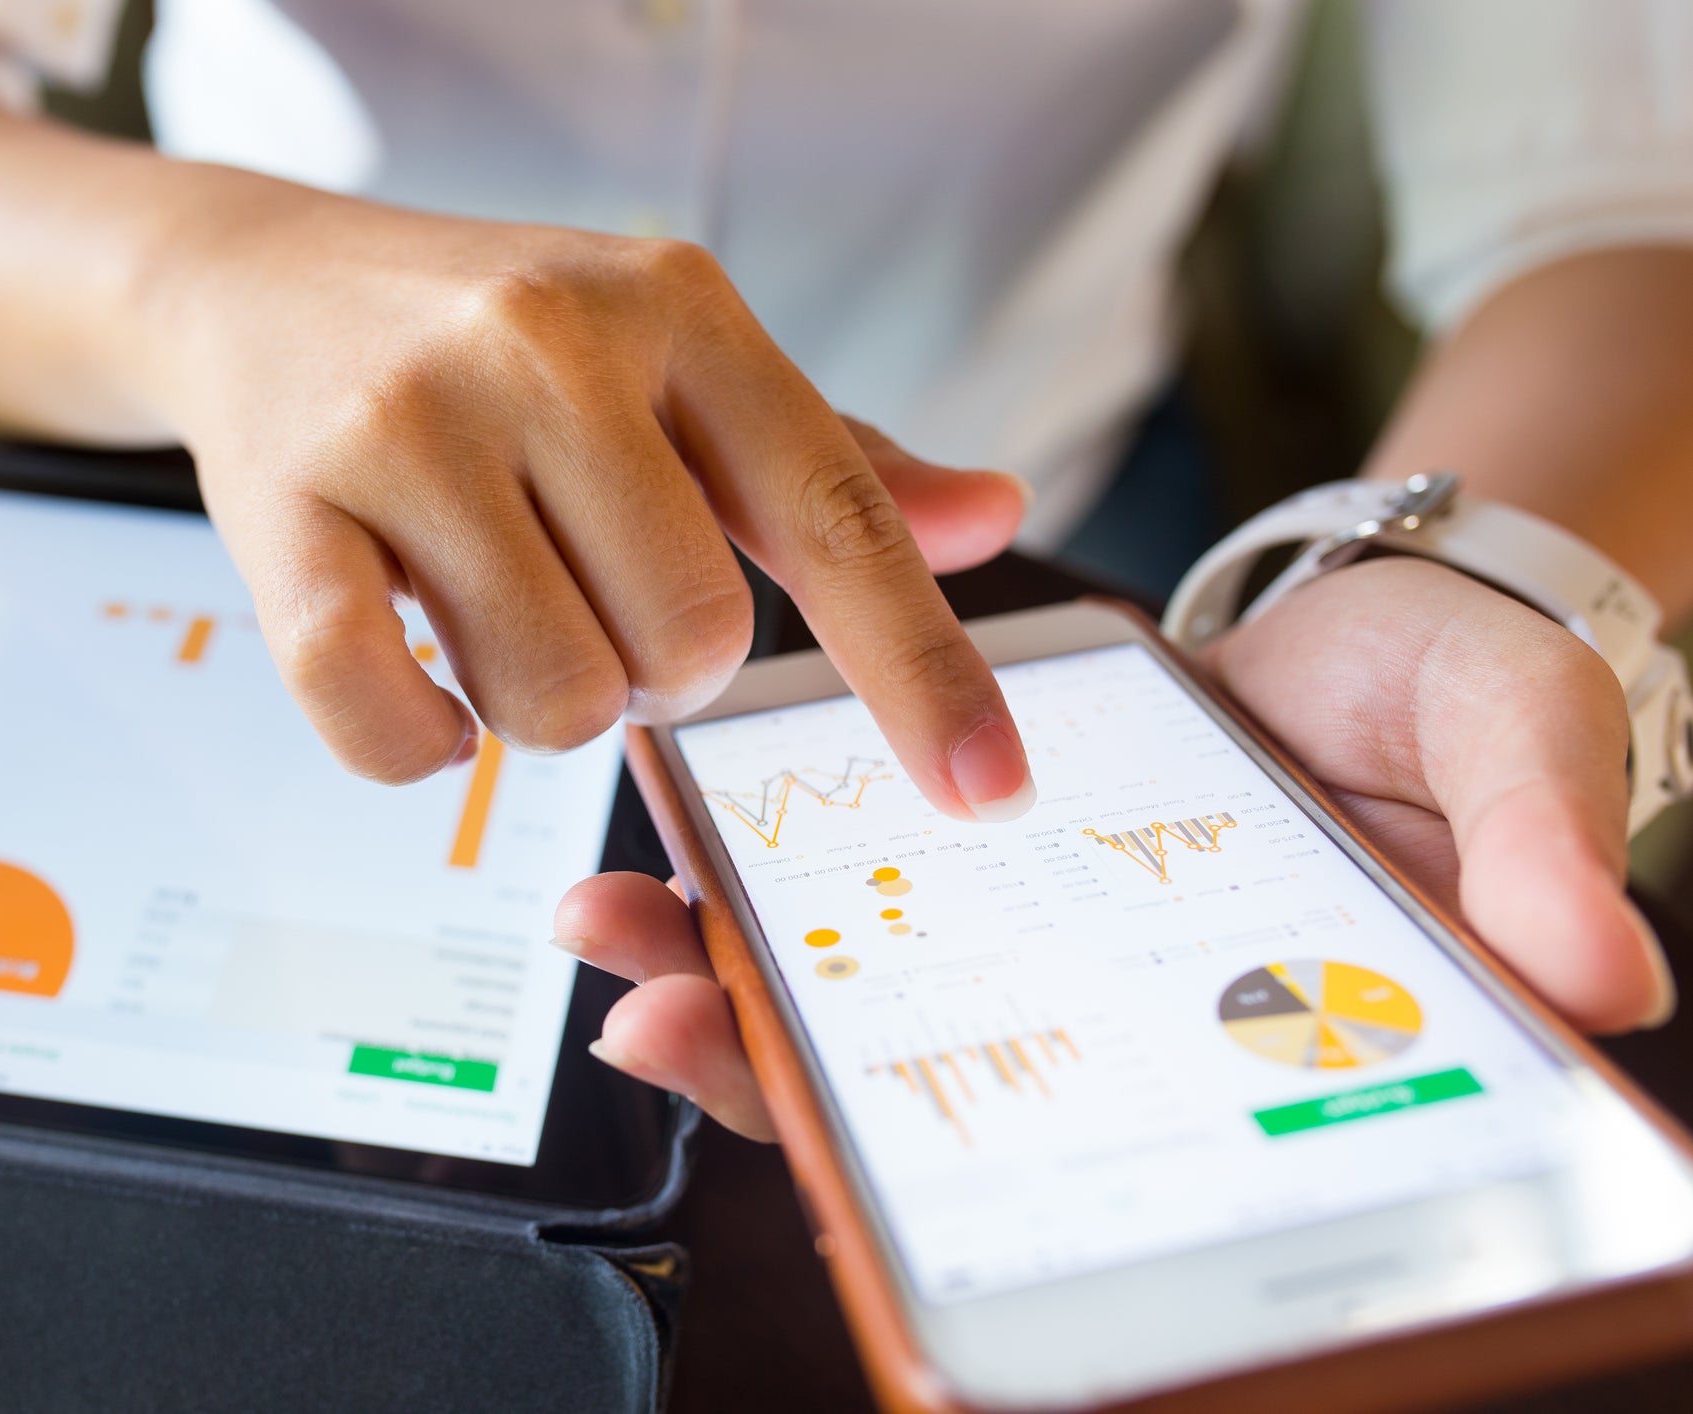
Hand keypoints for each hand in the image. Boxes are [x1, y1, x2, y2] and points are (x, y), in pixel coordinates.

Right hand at [146, 203, 1030, 811]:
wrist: (268, 281)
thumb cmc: (499, 338)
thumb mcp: (678, 360)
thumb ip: (827, 460)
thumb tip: (991, 516)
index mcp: (679, 312)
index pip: (837, 518)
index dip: (924, 672)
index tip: (992, 792)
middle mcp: (550, 348)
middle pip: (690, 646)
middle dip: (658, 676)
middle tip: (592, 601)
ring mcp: (410, 424)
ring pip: (552, 697)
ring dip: (542, 704)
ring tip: (500, 611)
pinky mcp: (285, 507)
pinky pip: (384, 717)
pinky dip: (417, 743)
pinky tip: (418, 682)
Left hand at [556, 557, 1672, 1139]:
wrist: (1389, 606)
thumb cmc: (1456, 704)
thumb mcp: (1521, 755)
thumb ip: (1540, 852)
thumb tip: (1606, 975)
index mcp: (1226, 1024)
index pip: (1079, 1130)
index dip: (971, 1163)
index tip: (843, 1150)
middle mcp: (1101, 995)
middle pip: (926, 1076)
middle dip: (780, 1067)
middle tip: (661, 1025)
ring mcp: (1026, 915)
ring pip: (865, 980)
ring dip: (733, 962)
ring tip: (615, 933)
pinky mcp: (973, 821)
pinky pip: (858, 859)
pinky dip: (770, 852)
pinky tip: (680, 828)